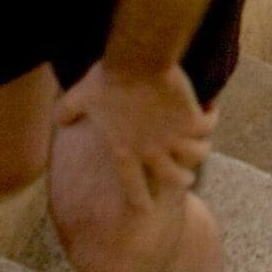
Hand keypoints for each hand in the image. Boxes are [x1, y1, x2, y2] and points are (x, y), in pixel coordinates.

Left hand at [61, 61, 213, 218]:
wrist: (137, 63)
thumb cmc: (105, 82)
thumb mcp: (79, 98)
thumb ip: (67, 113)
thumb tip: (59, 120)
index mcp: (125, 151)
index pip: (133, 187)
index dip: (141, 200)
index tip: (147, 209)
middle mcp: (152, 151)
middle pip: (173, 177)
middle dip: (182, 179)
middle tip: (186, 178)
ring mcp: (174, 136)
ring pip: (197, 155)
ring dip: (200, 151)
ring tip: (203, 146)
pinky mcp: (191, 119)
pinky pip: (208, 125)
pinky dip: (211, 119)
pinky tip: (212, 111)